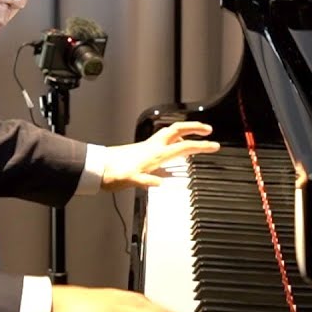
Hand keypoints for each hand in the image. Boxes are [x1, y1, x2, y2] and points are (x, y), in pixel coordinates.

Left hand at [100, 121, 219, 190]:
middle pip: (178, 130)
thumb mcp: (129, 180)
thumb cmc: (112, 173)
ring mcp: (147, 147)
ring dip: (184, 132)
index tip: (215, 146)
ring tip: (193, 138)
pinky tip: (171, 153)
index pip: (184, 148)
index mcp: (155, 154)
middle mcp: (153, 147)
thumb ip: (143, 181)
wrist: (96, 168)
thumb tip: (158, 183)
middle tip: (208, 130)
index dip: (201, 146)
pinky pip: (162, 143)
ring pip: (170, 134)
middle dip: (195, 128)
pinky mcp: (142, 151)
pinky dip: (172, 143)